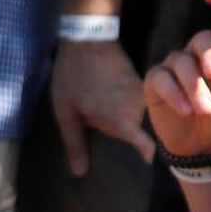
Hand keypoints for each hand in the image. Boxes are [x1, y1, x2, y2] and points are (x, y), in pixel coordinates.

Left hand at [51, 40, 152, 177]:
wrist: (88, 37)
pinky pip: (136, 105)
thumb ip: (74, 145)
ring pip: (137, 120)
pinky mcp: (141, 83)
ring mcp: (142, 94)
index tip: (140, 170)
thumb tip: (80, 174)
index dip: (144, 160)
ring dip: (124, 122)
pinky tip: (109, 103)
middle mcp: (138, 109)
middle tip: (106, 142)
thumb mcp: (66, 113)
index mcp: (121, 119)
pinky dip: (126, 108)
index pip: (145, 147)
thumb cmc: (73, 76)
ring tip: (105, 118)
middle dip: (124, 141)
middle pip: (136, 136)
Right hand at [142, 13, 210, 160]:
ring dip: (194, 86)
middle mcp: (197, 54)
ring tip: (206, 110)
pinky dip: (174, 94)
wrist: (205, 149)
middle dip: (210, 55)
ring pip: (181, 62)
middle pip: (201, 40)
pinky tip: (186, 111)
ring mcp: (174, 66)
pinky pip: (161, 79)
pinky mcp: (155, 82)